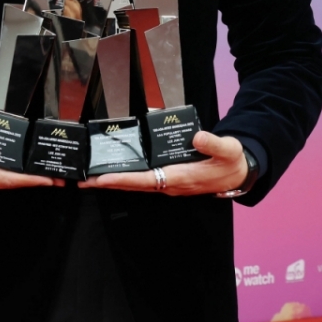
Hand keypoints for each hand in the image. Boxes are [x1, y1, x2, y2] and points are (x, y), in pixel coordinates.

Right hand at [0, 114, 62, 193]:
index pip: (3, 179)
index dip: (27, 180)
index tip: (47, 179)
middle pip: (6, 184)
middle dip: (32, 182)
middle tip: (57, 179)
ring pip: (3, 183)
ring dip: (24, 180)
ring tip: (46, 175)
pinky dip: (13, 175)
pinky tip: (24, 170)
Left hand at [77, 132, 247, 195]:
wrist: (238, 173)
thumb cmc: (231, 162)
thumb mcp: (228, 150)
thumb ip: (214, 143)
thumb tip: (196, 137)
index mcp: (180, 178)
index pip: (145, 180)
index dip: (123, 180)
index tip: (101, 179)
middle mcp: (169, 183)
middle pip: (133, 185)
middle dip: (108, 183)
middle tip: (83, 181)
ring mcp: (167, 182)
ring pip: (136, 183)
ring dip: (114, 180)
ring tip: (90, 177)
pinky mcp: (168, 177)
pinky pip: (142, 178)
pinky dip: (126, 176)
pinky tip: (114, 170)